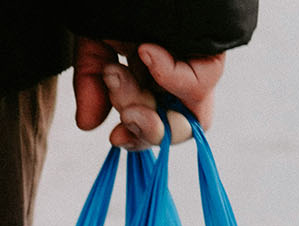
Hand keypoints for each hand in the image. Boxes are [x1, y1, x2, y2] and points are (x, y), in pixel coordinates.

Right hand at [72, 37, 225, 147]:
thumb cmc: (118, 1)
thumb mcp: (94, 41)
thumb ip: (90, 83)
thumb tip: (87, 126)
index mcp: (151, 78)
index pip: (154, 126)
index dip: (136, 138)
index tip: (114, 137)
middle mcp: (176, 77)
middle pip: (171, 129)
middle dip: (141, 126)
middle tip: (119, 99)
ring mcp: (196, 64)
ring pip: (191, 118)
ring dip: (151, 110)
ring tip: (120, 75)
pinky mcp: (211, 50)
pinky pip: (199, 84)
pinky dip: (168, 75)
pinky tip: (146, 51)